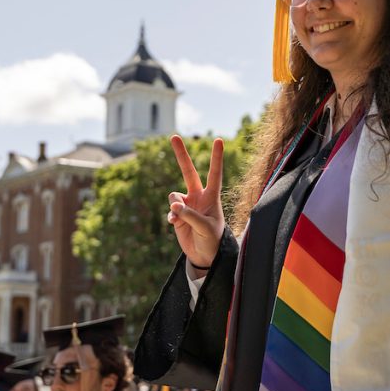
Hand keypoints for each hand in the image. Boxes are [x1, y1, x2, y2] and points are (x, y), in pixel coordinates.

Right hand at [166, 135, 224, 271]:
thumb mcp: (205, 228)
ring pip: (174, 196)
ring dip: (175, 206)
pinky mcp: (177, 214)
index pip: (214, 174)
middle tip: (174, 136)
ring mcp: (187, 204)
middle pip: (188, 171)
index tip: (218, 140)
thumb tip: (175, 204)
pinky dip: (171, 217)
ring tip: (181, 219)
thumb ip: (190, 215)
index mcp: (211, 196)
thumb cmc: (212, 240)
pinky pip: (170, 210)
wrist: (204, 255)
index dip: (216, 157)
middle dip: (181, 155)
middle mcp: (198, 196)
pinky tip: (175, 224)